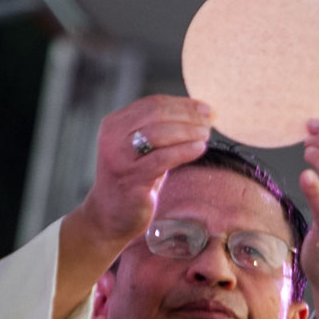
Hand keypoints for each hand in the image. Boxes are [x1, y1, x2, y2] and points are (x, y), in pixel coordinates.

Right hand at [76, 94, 212, 248]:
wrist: (109, 215)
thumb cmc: (132, 180)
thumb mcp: (141, 149)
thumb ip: (161, 129)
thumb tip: (200, 112)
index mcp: (114, 124)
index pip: (153, 103)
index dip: (183, 104)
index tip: (206, 109)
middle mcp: (112, 138)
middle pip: (156, 114)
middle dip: (187, 116)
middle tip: (209, 123)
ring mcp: (119, 159)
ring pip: (159, 134)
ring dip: (188, 131)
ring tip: (206, 135)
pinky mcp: (131, 180)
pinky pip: (162, 159)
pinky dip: (184, 151)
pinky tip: (199, 149)